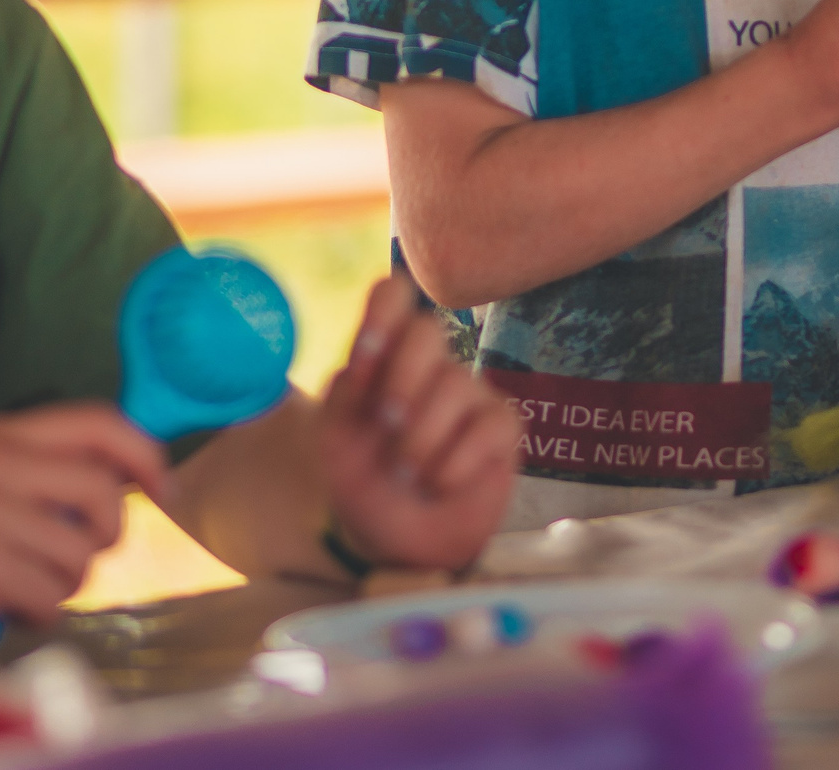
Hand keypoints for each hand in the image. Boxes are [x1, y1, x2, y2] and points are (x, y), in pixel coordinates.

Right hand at [0, 404, 168, 643]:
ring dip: (62, 585)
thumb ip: (47, 475)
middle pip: (103, 489)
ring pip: (80, 552)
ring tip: (20, 585)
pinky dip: (37, 614)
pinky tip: (1, 607)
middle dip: (105, 537)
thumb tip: (134, 478)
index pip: (99, 421)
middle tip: (75, 557)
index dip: (145, 453)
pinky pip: (51, 594)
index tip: (164, 489)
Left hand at [319, 277, 518, 572]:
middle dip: (402, 380)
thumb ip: (344, 397)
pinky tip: (439, 483)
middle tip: (387, 425)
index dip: (382, 313)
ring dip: (422, 437)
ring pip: (455, 383)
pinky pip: (488, 425)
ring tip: (407, 474)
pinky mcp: (501, 428)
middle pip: (427, 330)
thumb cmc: (365, 480)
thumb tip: (356, 365)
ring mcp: (469, 393)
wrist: (396, 540)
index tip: (364, 357)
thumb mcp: (337, 441)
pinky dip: (456, 461)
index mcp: (383, 357)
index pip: (391, 298)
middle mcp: (429, 366)